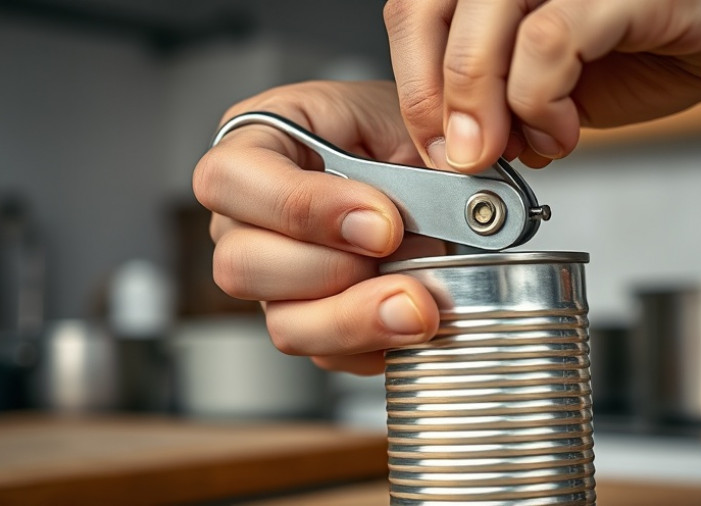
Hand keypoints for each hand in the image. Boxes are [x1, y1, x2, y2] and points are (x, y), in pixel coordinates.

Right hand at [193, 81, 441, 374]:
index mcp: (255, 144)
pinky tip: (410, 322)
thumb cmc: (398, 134)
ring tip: (419, 307)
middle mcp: (245, 219)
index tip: (383, 223)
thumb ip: (406, 154)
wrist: (430, 175)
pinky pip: (326, 354)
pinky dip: (375, 345)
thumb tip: (439, 209)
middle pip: (241, 266)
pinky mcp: (307, 321)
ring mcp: (272, 279)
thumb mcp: (403, 119)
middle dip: (332, 271)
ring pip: (283, 323)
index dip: (304, 208)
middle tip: (401, 262)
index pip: (231, 179)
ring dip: (358, 320)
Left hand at [384, 0, 700, 171]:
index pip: (416, 11)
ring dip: (484, 107)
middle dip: (433, 101)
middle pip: (425, 11)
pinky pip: (548, 44)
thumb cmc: (672, 30)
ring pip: (478, 29)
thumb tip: (467, 145)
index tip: (437, 146)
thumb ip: (511, 98)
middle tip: (463, 157)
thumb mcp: (569, 75)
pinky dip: (541, 102)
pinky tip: (564, 129)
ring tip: (521, 146)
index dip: (412, 83)